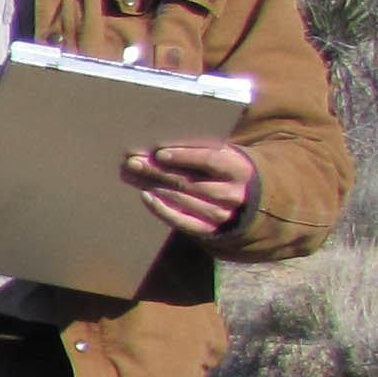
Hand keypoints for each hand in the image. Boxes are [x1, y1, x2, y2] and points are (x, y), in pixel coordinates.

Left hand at [123, 140, 256, 239]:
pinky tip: (145, 195)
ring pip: (185, 201)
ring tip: (132, 175)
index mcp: (239, 169)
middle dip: (159, 172)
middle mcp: (234, 194)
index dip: (184, 156)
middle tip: (133, 162)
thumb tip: (156, 146)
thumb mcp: (220, 152)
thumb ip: (196, 148)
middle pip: (192, 183)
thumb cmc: (222, 166)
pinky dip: (162, 209)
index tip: (159, 153)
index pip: (211, 160)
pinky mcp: (210, 230)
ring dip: (155, 187)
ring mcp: (223, 214)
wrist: (245, 195)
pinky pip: (183, 222)